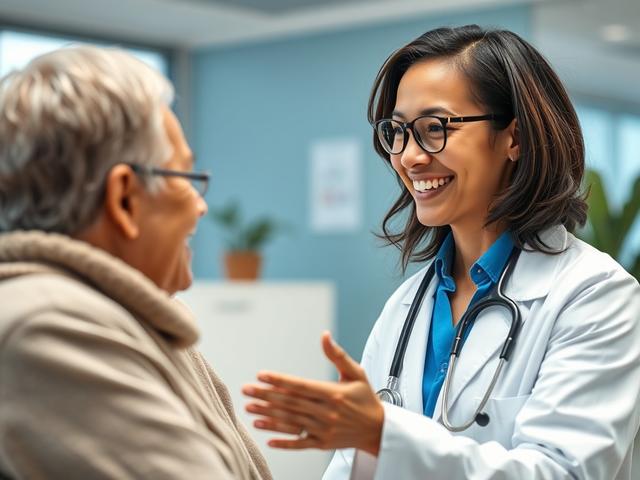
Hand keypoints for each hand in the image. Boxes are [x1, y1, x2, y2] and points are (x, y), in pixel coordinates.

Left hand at [242, 331, 383, 455]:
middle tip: (247, 390)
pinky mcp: (323, 443)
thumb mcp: (355, 373)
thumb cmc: (366, 398)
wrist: (378, 429)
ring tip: (250, 409)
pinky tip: (267, 437)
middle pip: (291, 403)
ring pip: (291, 422)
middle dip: (266, 396)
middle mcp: (327, 413)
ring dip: (268, 416)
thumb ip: (337, 355)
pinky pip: (300, 443)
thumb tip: (324, 335)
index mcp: (334, 394)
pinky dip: (283, 442)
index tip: (261, 375)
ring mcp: (324, 430)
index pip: (300, 386)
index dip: (279, 381)